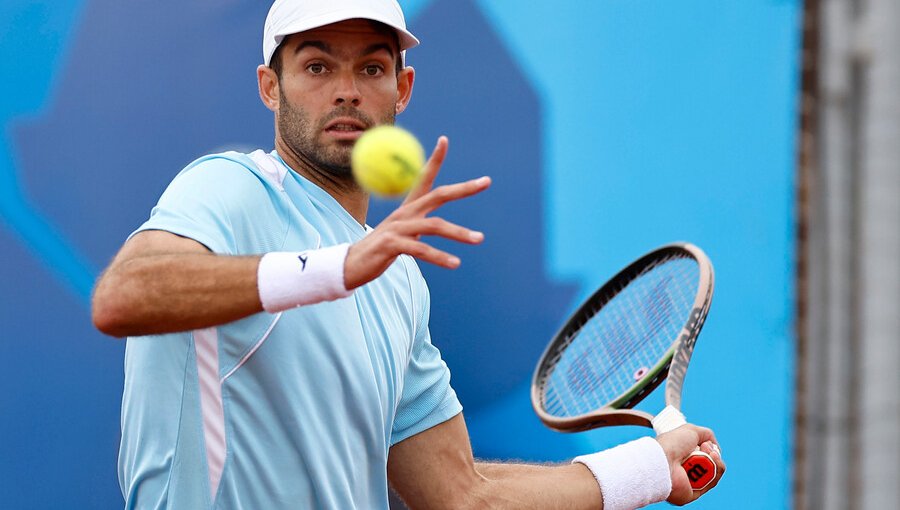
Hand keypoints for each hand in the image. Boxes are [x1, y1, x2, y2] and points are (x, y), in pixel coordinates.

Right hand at [344, 136, 490, 289]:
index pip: (423, 178)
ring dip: (459, 232)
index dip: (434, 159)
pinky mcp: (392, 244)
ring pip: (434, 225)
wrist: (350, 265)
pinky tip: (455, 263)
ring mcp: (397, 227)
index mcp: (407, 209)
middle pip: (438, 195)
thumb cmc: (378, 250)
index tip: (444, 140)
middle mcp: (404, 213)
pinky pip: (420, 249)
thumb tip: (428, 223)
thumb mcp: (399, 234)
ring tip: (479, 239)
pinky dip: (439, 256)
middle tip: (486, 181)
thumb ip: (415, 226)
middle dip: (464, 188)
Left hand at [656, 424, 725, 504]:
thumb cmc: (672, 444)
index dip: (709, 449)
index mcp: (682, 456)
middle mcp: (686, 469)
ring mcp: (691, 482)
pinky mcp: (694, 493)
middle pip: (711, 463)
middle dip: (714, 455)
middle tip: (706, 449)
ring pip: (714, 473)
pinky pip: (712, 482)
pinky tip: (709, 463)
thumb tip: (714, 445)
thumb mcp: (691, 430)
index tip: (705, 444)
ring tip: (708, 455)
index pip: (703, 454)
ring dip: (716, 462)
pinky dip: (715, 471)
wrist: (664, 460)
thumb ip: (706, 434)